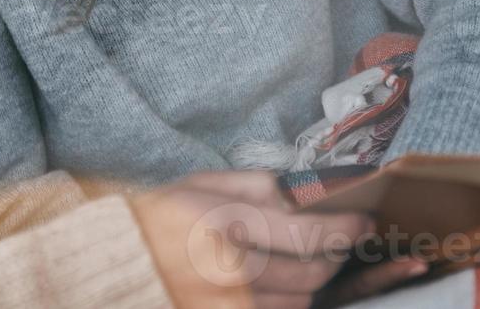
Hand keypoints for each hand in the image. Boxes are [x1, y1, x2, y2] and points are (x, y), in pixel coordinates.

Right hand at [128, 170, 408, 308]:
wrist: (117, 258)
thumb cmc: (159, 214)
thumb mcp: (203, 183)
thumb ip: (259, 186)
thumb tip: (310, 193)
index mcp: (226, 226)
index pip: (308, 235)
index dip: (344, 229)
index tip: (361, 221)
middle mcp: (230, 273)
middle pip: (312, 274)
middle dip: (336, 255)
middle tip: (340, 239)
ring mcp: (229, 305)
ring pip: (300, 302)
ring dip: (314, 280)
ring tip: (305, 257)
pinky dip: (289, 300)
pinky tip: (278, 280)